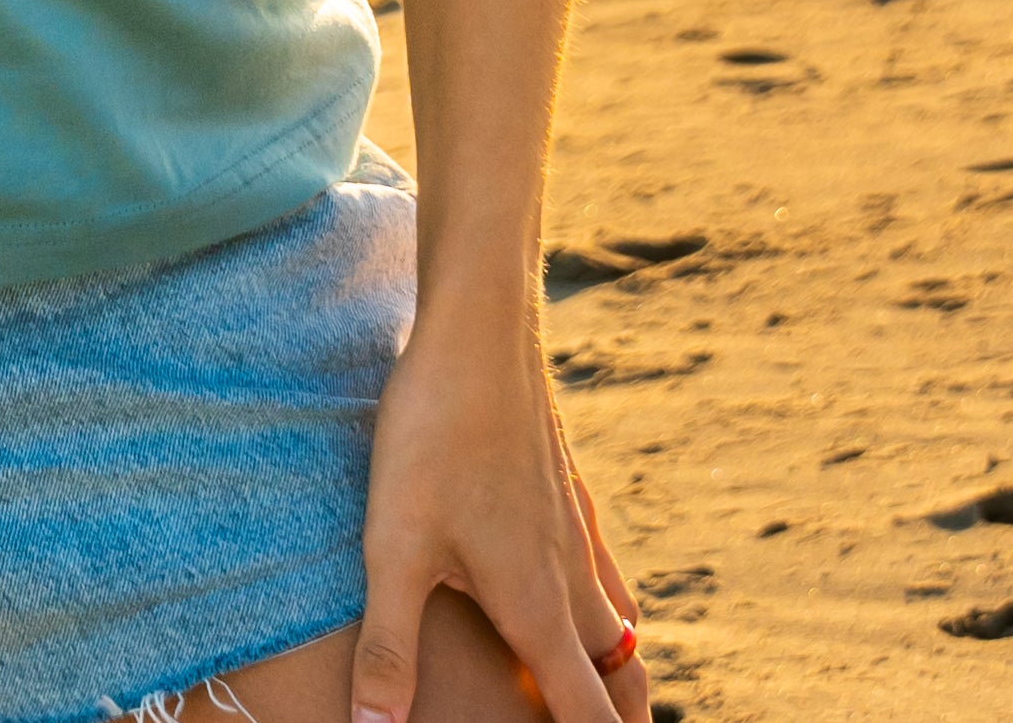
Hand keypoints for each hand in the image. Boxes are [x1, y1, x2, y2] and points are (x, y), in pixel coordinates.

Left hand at [353, 317, 642, 722]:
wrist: (479, 328)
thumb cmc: (433, 436)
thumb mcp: (395, 547)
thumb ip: (390, 646)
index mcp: (540, 610)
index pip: (590, 718)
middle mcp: (572, 580)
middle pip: (622, 681)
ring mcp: (576, 532)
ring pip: (619, 626)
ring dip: (616, 672)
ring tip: (599, 697)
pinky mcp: (567, 492)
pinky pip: (607, 575)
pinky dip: (609, 613)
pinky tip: (582, 602)